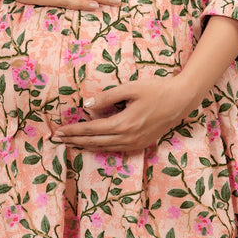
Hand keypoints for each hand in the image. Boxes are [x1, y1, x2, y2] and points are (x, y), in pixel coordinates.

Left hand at [49, 76, 195, 152]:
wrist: (181, 101)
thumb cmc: (156, 90)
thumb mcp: (130, 88)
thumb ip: (107, 97)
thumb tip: (86, 105)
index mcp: (124, 123)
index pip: (91, 129)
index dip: (73, 131)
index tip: (59, 131)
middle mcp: (128, 137)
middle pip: (94, 142)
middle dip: (74, 141)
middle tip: (57, 140)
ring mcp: (135, 143)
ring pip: (103, 148)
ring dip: (84, 145)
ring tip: (69, 143)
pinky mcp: (140, 144)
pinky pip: (115, 149)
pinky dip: (100, 147)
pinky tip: (91, 144)